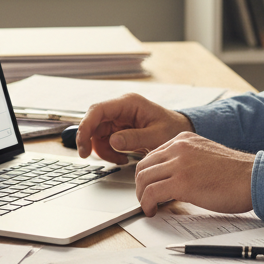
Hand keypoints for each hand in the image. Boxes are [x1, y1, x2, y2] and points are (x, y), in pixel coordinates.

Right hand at [76, 93, 192, 165]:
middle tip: (87, 156)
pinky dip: (109, 152)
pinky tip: (122, 158)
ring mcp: (119, 118)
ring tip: (119, 160)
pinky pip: (105, 141)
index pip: (98, 110)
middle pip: (93, 122)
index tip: (83, 145)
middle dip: (88, 140)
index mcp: (129, 103)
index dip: (86, 126)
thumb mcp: (157, 136)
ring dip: (102, 150)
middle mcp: (121, 108)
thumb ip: (135, 138)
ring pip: (97, 133)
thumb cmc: (173, 130)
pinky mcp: (119, 129)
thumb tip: (113, 141)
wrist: (180, 132)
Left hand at [134, 133, 253, 216]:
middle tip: (145, 199)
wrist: (252, 178)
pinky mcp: (181, 182)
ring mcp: (179, 163)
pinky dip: (147, 204)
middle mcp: (178, 147)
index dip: (147, 174)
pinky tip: (153, 211)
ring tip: (149, 207)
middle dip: (140, 185)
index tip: (148, 186)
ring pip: (143, 179)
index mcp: (184, 139)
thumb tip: (172, 178)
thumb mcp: (205, 156)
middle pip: (143, 166)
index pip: (152, 155)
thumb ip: (187, 161)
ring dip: (142, 196)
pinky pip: (151, 193)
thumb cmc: (236, 173)